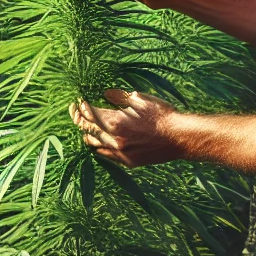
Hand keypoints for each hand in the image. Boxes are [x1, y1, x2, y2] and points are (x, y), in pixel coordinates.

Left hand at [69, 89, 185, 167]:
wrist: (180, 137)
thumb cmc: (161, 115)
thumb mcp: (140, 99)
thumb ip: (119, 97)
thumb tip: (104, 94)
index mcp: (116, 121)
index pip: (88, 114)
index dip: (80, 107)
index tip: (78, 101)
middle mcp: (114, 139)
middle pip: (87, 129)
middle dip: (79, 119)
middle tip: (75, 111)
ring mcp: (120, 153)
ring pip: (93, 145)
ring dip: (87, 134)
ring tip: (86, 126)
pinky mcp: (128, 162)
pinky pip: (106, 155)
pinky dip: (99, 146)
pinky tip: (99, 141)